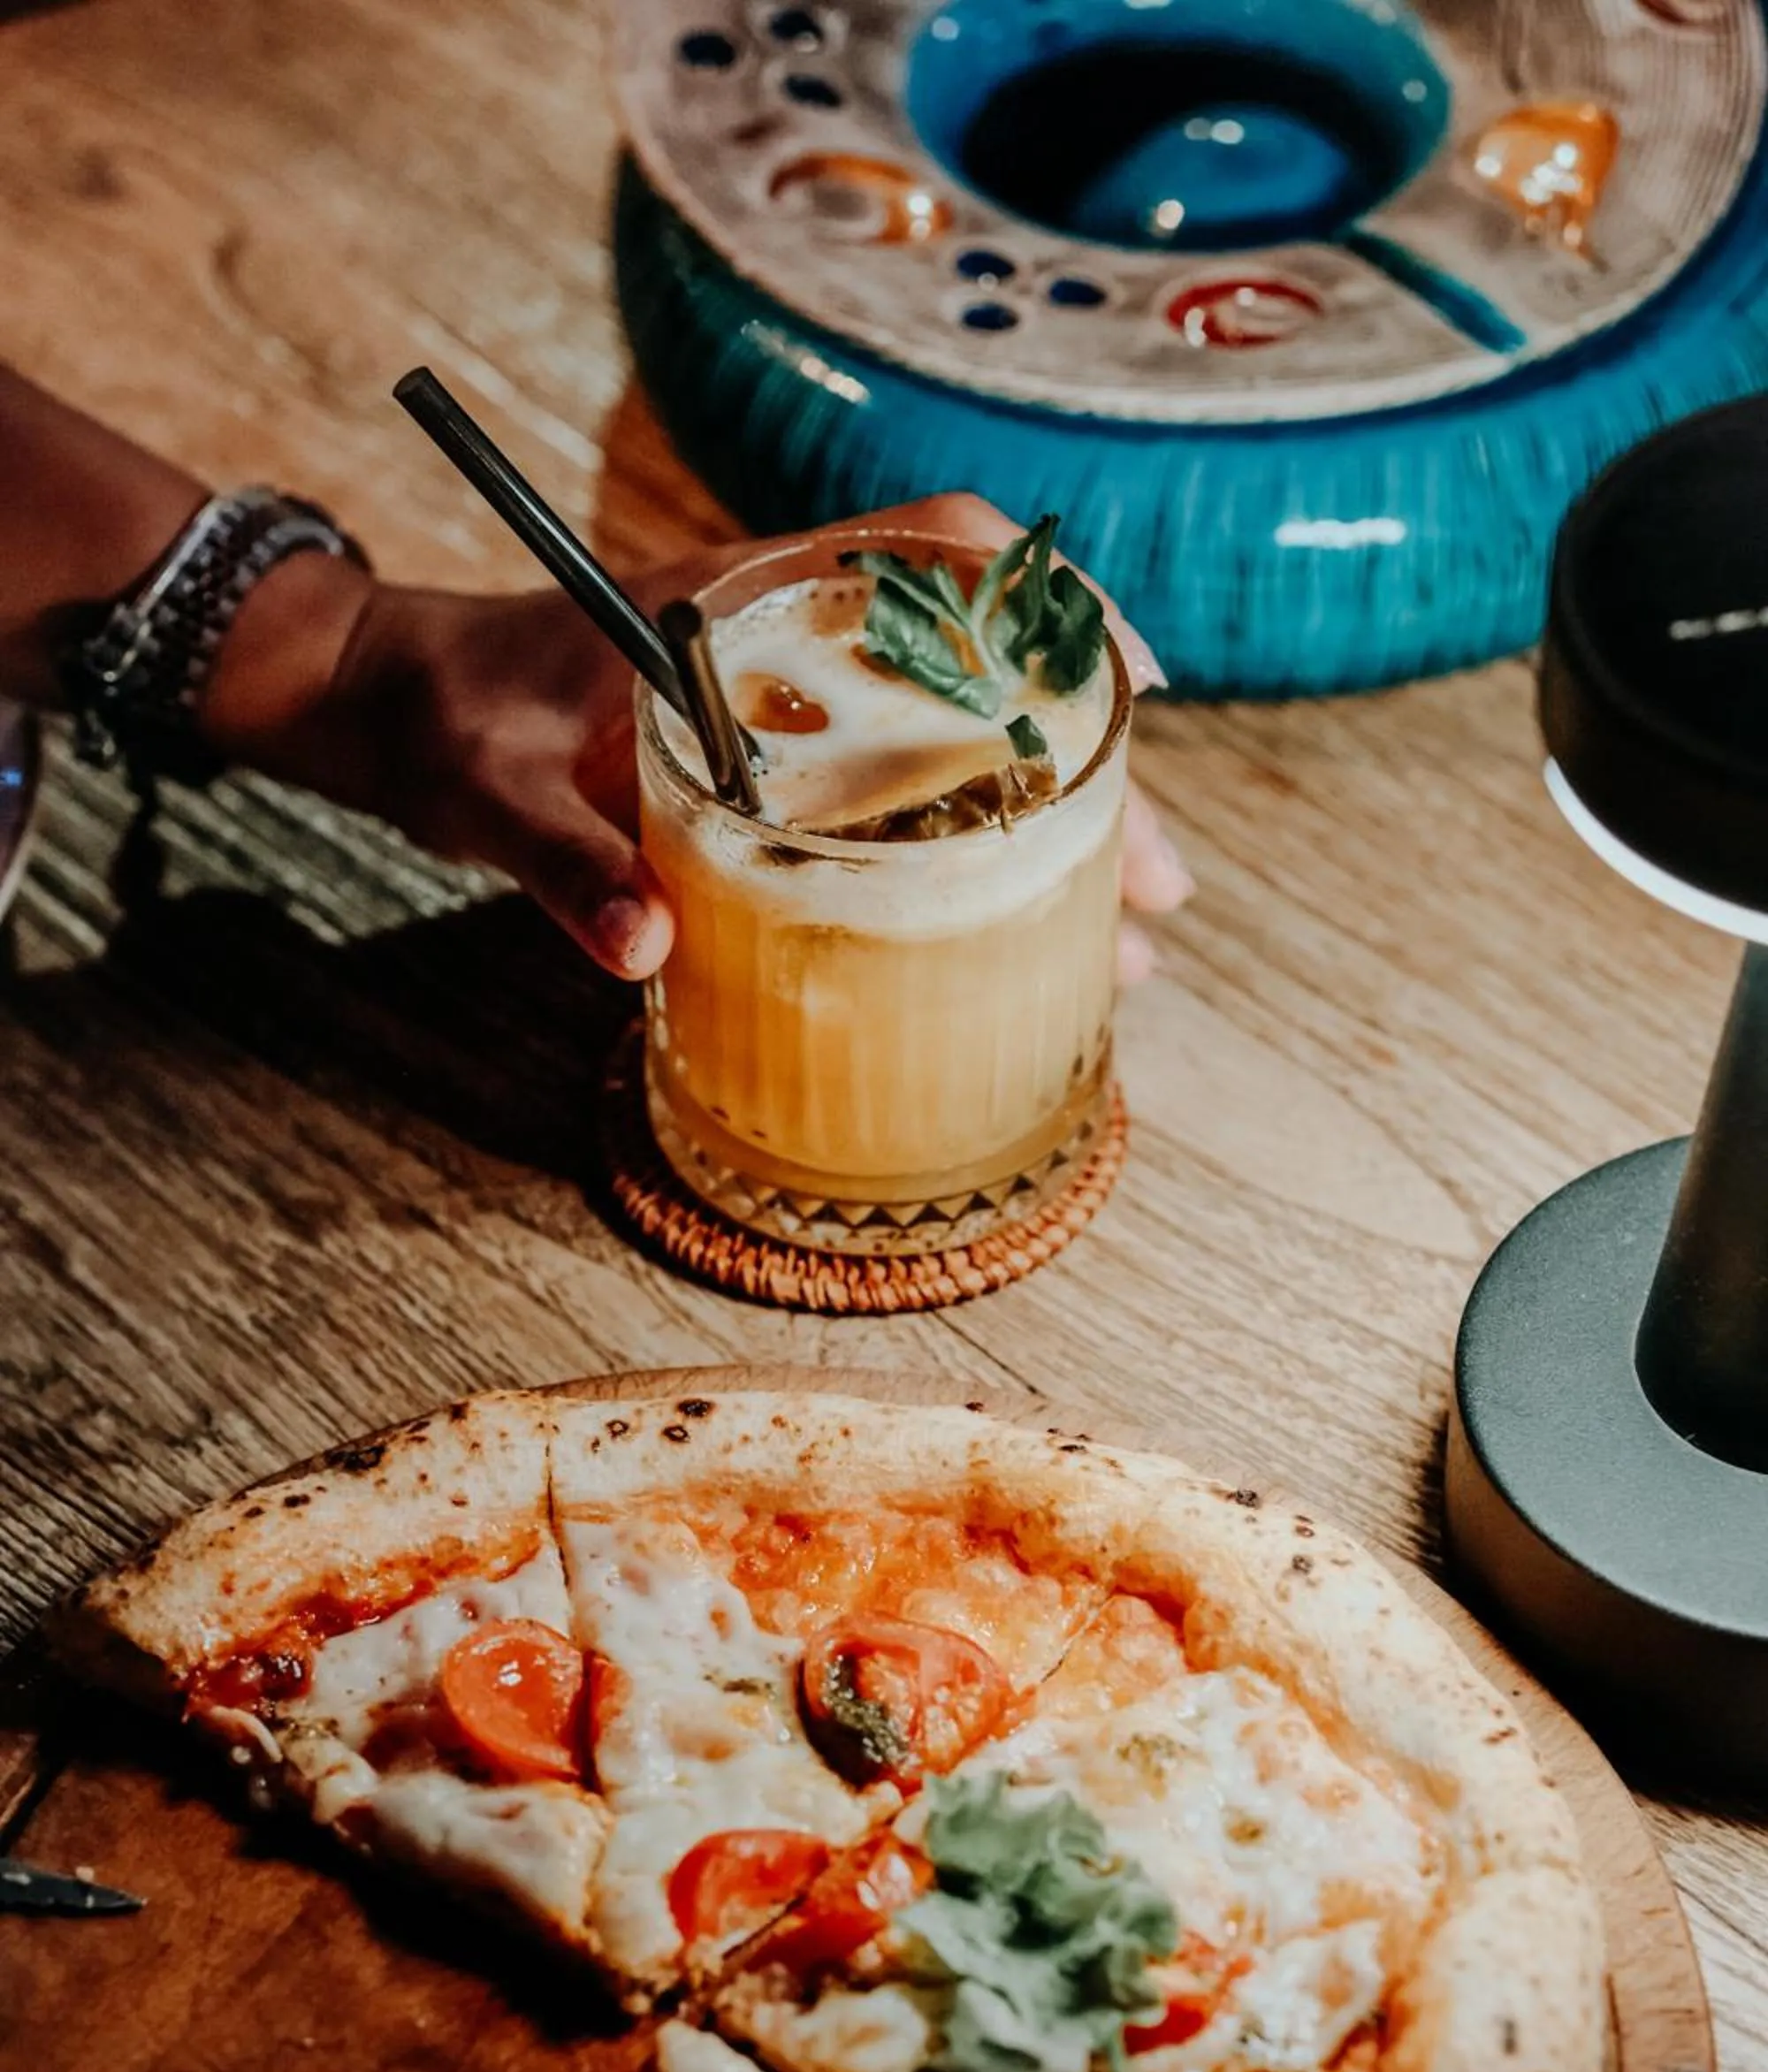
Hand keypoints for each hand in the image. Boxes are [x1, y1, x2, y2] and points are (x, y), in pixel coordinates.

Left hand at [203, 494, 1192, 981]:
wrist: (381, 702)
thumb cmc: (438, 718)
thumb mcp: (488, 790)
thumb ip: (561, 862)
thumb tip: (647, 949)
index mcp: (744, 600)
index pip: (930, 549)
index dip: (1049, 600)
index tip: (1129, 682)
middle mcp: (791, 644)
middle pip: (986, 678)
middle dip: (1093, 777)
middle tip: (1162, 885)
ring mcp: (792, 710)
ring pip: (965, 750)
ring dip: (1056, 836)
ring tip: (1131, 939)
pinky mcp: (775, 770)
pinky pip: (908, 800)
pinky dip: (982, 860)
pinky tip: (1024, 938)